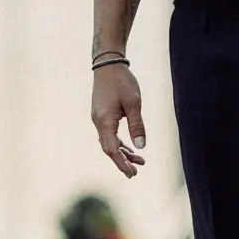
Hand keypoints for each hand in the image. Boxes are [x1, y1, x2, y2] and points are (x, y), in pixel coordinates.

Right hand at [91, 63, 145, 177]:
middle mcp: (98, 122)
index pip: (112, 149)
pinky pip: (109, 134)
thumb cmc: (122, 81)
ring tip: (139, 161)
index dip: (121, 163)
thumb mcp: (134, 103)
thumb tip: (140, 147)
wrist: (108, 64)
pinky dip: (119, 143)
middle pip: (109, 149)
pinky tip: (129, 147)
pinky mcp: (101, 115)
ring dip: (122, 152)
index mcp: (105, 121)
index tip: (132, 173)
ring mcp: (98, 119)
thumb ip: (137, 125)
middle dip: (122, 161)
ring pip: (109, 142)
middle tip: (136, 173)